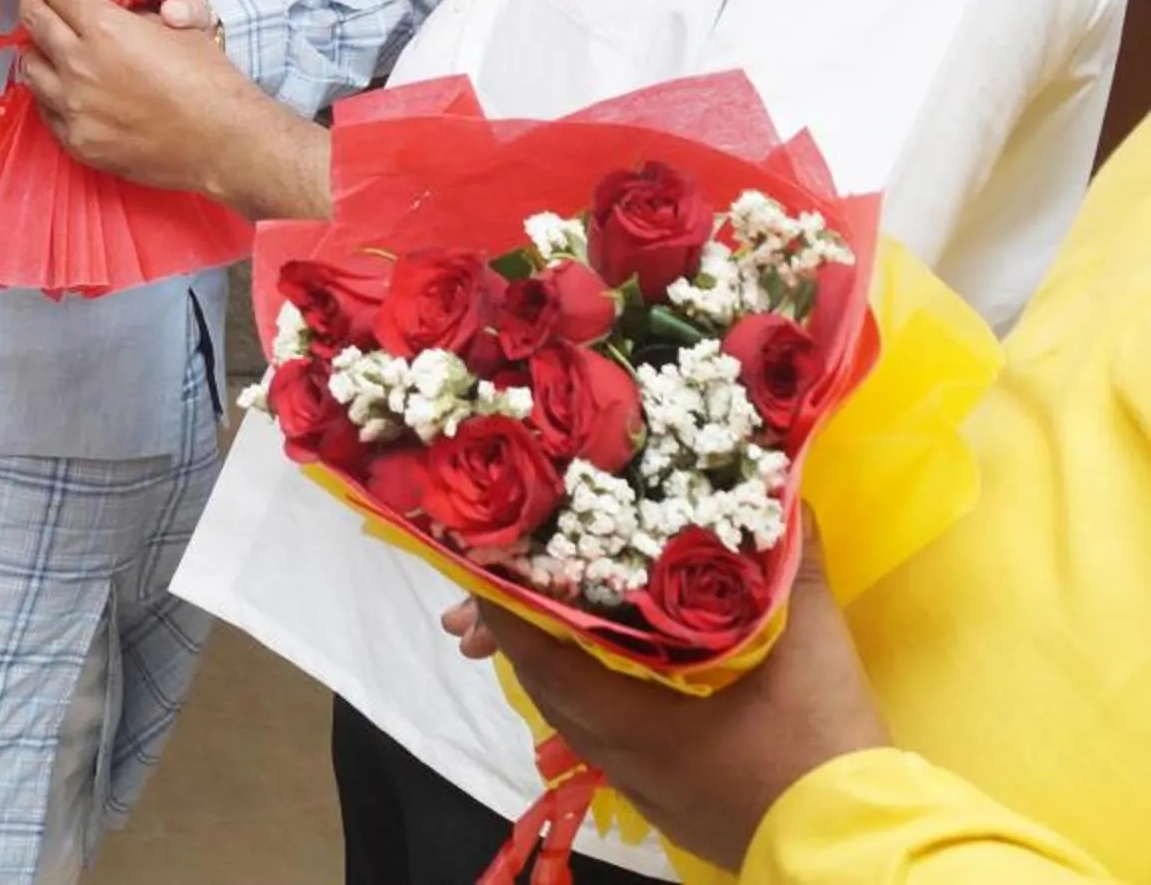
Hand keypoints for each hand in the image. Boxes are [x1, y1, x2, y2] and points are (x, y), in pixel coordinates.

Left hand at [14, 0, 242, 190]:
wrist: (224, 141)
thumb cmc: (206, 77)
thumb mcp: (168, 21)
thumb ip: (121, 7)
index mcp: (104, 27)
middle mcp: (79, 65)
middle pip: (32, 19)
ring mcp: (74, 107)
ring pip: (29, 64)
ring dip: (35, 47)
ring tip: (45, 42)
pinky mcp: (77, 141)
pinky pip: (45, 106)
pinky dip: (49, 90)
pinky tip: (62, 85)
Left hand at [442, 540, 889, 870]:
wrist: (860, 854)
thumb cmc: (821, 750)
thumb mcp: (811, 647)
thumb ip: (790, 565)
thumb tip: (782, 495)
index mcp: (627, 720)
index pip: (536, 651)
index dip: (504, 600)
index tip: (483, 556)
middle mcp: (618, 756)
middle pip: (544, 681)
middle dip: (516, 627)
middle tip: (493, 582)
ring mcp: (643, 784)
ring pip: (574, 712)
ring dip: (556, 661)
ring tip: (538, 616)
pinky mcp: (670, 800)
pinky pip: (608, 736)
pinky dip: (596, 693)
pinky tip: (616, 671)